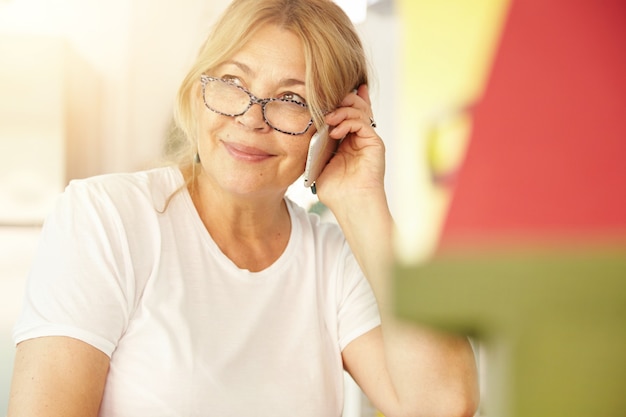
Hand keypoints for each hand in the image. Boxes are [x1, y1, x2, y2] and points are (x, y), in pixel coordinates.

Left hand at [314, 84, 385, 207]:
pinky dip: (347, 121)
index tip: (323, 92)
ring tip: (328, 120)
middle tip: (325, 103)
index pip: (345, 114)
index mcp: (347, 141)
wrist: (351, 205)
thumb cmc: (335, 191)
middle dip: (340, 100)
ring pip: (359, 110)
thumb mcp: (319, 163)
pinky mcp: (375, 143)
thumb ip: (317, 146)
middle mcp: (360, 138)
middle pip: (355, 106)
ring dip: (341, 110)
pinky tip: (334, 131)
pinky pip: (362, 122)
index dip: (338, 101)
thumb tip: (308, 129)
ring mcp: (368, 139)